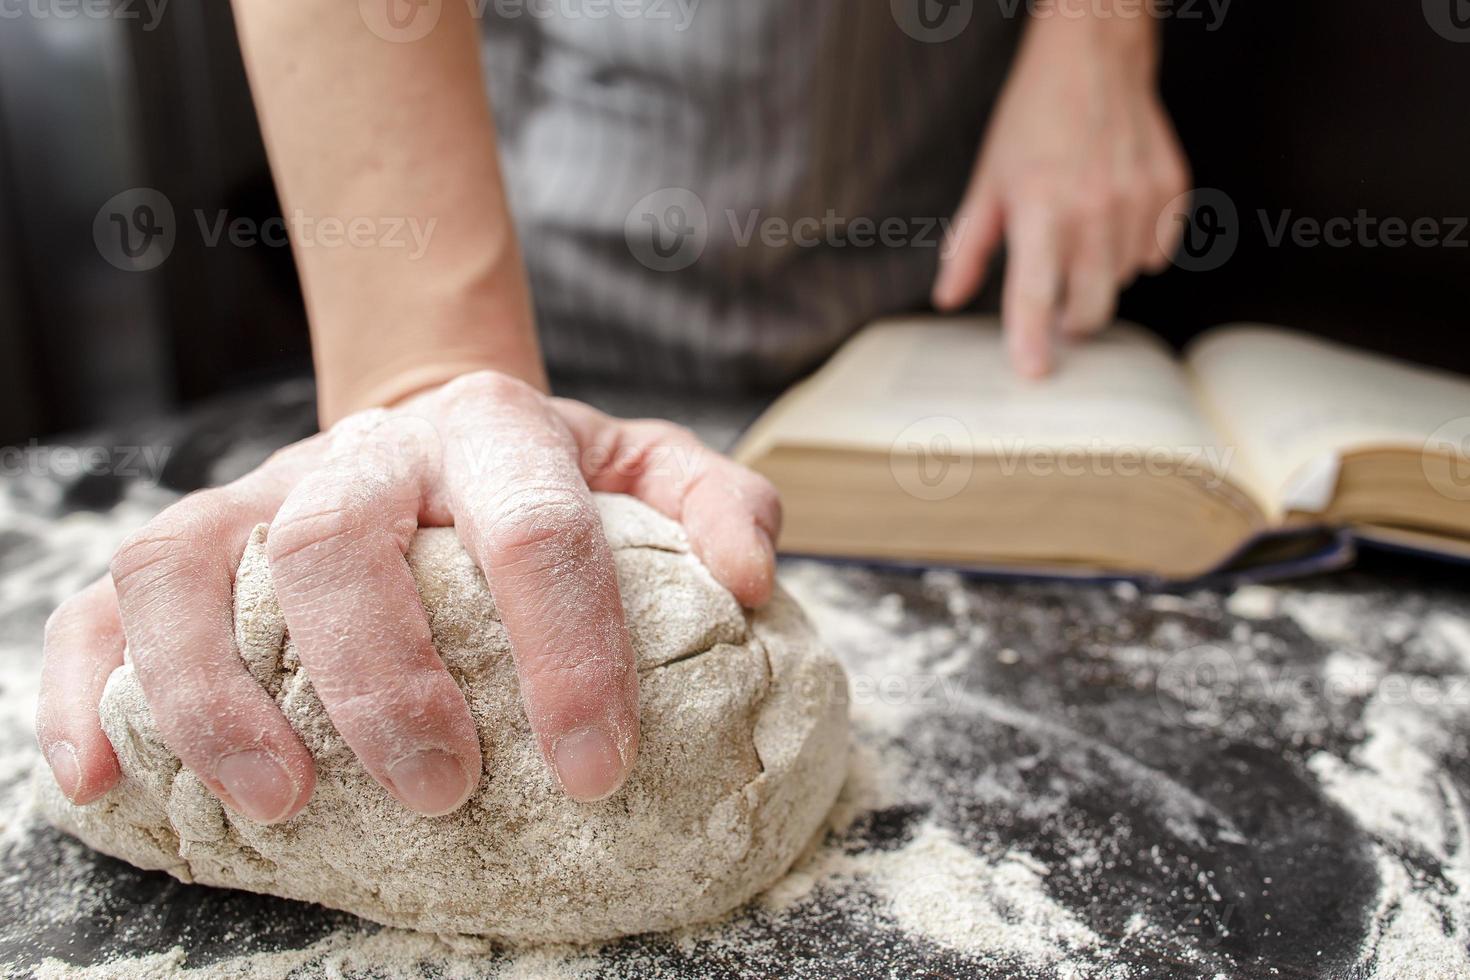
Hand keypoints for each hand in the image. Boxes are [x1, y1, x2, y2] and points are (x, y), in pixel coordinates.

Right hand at [35, 372, 779, 820]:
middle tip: (440, 792)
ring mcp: (260, 494)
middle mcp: (364, 457)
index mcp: (493, 435)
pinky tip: (106, 780)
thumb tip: (754, 580)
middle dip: (383, 678)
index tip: (597, 767)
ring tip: (278, 802)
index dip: (568, 651)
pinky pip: (104, 601)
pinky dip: (88, 689)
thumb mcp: (644, 467)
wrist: (433, 423)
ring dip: (218, 692)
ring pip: (190, 567)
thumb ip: (712, 502)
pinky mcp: (190, 543)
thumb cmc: (545, 476)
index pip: (533, 532)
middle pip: (340, 543)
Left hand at [933, 10, 1189, 376]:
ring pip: (1121, 282)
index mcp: (1040, 209)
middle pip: (1090, 309)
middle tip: (1056, 306)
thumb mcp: (988, 181)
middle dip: (1071, 321)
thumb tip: (948, 298)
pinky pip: (1154, 254)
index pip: (1036, 294)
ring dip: (1099, 276)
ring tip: (1080, 232)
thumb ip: (970, 246)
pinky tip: (1113, 218)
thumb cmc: (1032, 119)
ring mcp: (1139, 202)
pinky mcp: (1170, 192)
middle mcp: (1094, 210)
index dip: (1032, 341)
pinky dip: (1133, 251)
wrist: (1093, 59)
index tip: (1033, 374)